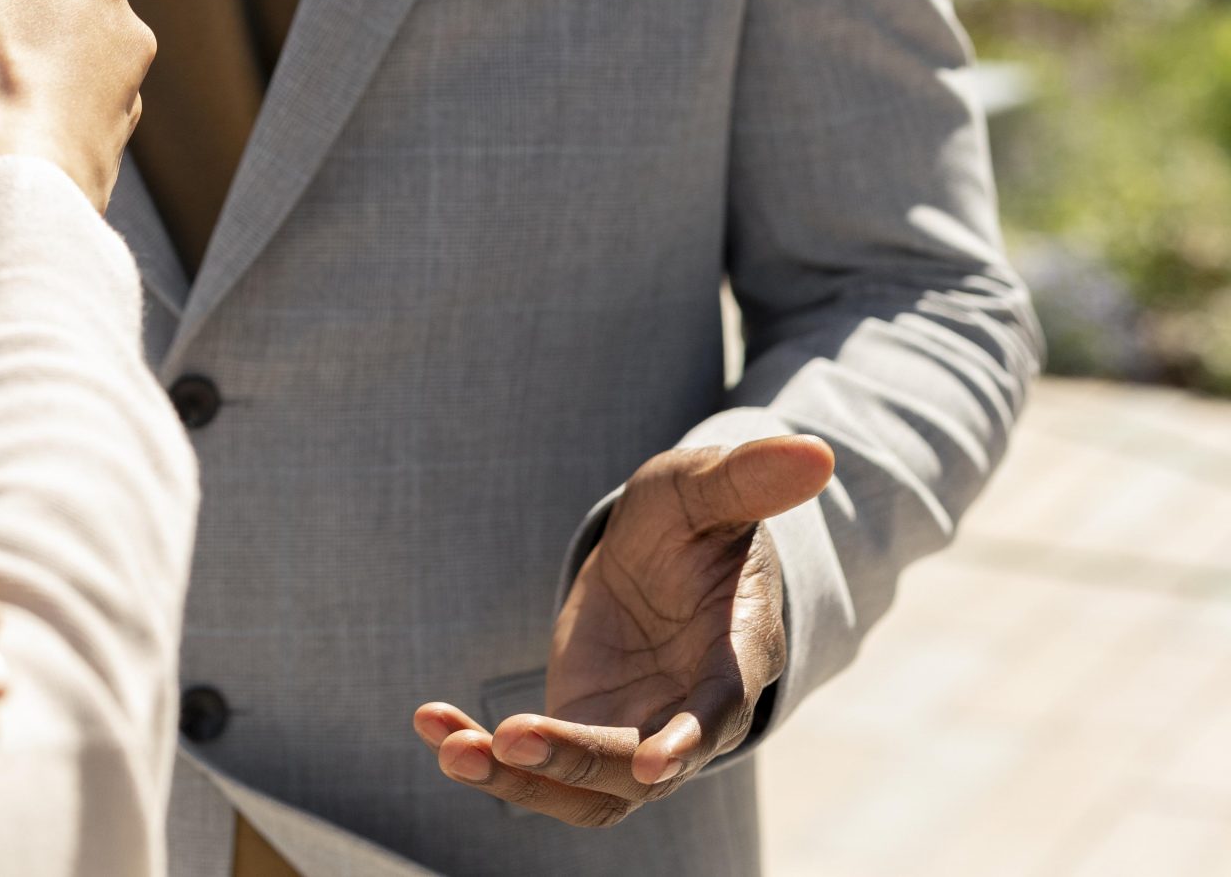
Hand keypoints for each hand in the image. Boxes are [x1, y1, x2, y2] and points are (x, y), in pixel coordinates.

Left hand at [413, 434, 834, 827]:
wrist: (664, 559)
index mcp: (735, 658)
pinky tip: (430, 722)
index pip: (717, 712)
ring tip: (451, 749)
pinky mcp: (584, 737)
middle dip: (574, 759)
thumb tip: (816, 453)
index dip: (686, 740)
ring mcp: (634, 736)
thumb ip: (748, 480)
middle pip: (636, 768)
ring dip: (518, 781)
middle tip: (509, 736)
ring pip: (585, 793)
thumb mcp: (706, 489)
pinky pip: (536, 771)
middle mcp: (687, 716)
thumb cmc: (696, 521)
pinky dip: (484, 756)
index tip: (650, 766)